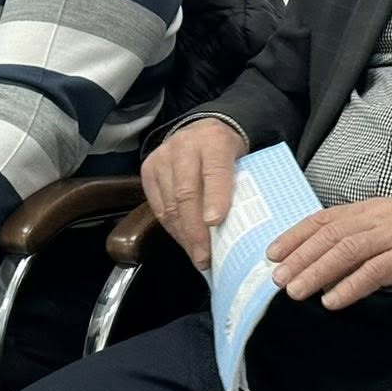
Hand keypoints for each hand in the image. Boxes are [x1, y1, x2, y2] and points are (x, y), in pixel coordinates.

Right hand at [141, 118, 246, 270]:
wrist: (202, 132)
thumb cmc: (227, 155)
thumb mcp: (243, 162)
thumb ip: (241, 188)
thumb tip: (241, 233)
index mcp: (214, 141)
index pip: (215, 171)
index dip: (215, 198)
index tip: (216, 223)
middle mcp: (184, 146)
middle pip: (187, 193)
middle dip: (196, 230)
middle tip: (205, 258)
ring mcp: (162, 158)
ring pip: (170, 204)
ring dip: (184, 235)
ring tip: (197, 257)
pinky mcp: (148, 170)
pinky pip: (158, 207)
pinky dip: (172, 229)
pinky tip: (185, 242)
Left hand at [267, 197, 391, 309]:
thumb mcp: (388, 225)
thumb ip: (358, 238)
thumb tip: (324, 262)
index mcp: (368, 210)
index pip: (323, 219)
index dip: (295, 235)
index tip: (273, 252)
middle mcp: (376, 219)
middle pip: (329, 236)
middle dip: (299, 257)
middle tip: (278, 277)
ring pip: (346, 251)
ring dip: (317, 272)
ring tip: (297, 291)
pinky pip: (374, 272)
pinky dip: (350, 286)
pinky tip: (333, 300)